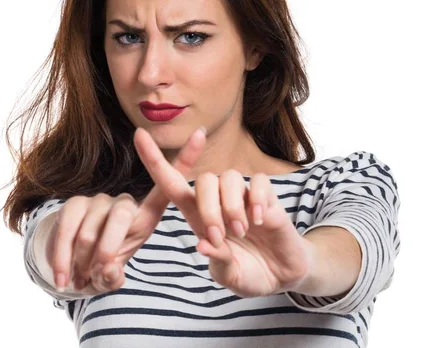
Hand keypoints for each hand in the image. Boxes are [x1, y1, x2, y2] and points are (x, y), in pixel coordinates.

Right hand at [46, 127, 206, 294]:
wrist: (70, 267)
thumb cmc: (102, 268)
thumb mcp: (113, 274)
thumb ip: (113, 276)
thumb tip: (109, 270)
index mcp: (145, 216)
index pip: (169, 186)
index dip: (185, 159)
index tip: (200, 132)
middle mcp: (124, 202)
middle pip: (122, 214)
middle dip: (110, 247)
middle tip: (100, 270)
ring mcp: (97, 201)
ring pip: (91, 230)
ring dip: (83, 260)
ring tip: (81, 276)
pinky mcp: (73, 204)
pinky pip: (66, 230)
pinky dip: (62, 258)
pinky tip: (62, 277)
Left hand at [135, 127, 312, 297]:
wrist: (282, 275)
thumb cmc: (249, 273)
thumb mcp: (230, 275)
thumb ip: (219, 260)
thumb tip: (203, 244)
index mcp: (199, 218)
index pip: (172, 183)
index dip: (155, 160)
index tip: (139, 134)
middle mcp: (219, 202)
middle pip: (203, 181)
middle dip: (208, 209)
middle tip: (221, 236)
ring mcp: (243, 197)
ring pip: (228, 177)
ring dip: (231, 206)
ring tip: (242, 231)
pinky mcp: (267, 197)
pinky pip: (257, 181)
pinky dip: (256, 199)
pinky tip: (259, 220)